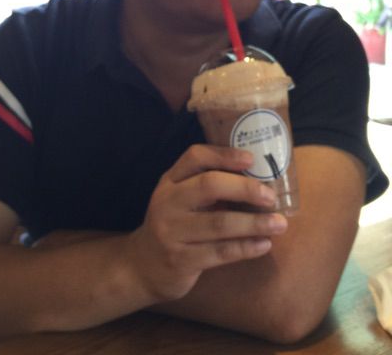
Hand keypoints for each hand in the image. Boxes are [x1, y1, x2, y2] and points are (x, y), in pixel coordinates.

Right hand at [124, 144, 287, 303]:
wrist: (143, 266)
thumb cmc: (174, 226)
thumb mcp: (179, 200)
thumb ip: (206, 188)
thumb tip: (259, 180)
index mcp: (169, 181)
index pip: (194, 157)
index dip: (224, 155)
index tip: (251, 159)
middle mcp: (167, 202)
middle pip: (209, 186)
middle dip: (245, 189)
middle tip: (271, 197)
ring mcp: (171, 231)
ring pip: (219, 223)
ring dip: (253, 223)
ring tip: (280, 224)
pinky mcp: (180, 260)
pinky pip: (220, 252)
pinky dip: (246, 248)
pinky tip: (264, 245)